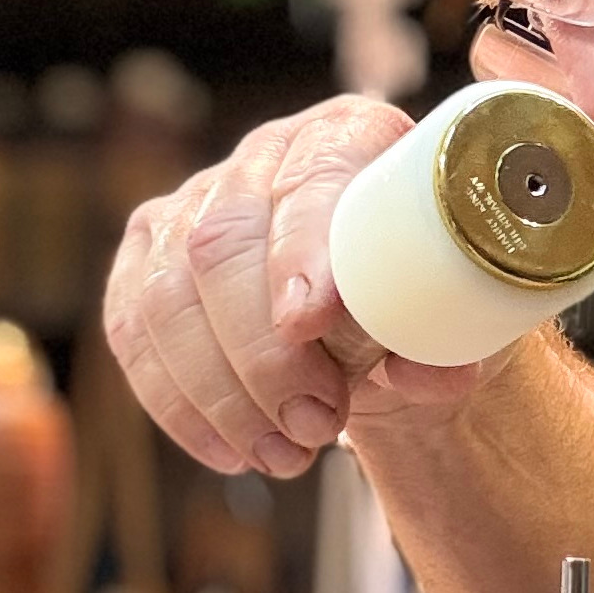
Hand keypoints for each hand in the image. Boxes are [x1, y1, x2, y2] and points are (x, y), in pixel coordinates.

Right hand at [103, 96, 513, 477]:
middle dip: (261, 351)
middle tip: (315, 425)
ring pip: (168, 296)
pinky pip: (133, 331)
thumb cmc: (427, 304)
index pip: (313, 175)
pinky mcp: (147, 257)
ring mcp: (193, 202)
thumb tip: (432, 374)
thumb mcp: (460, 317)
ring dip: (222, 395)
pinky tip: (231, 452)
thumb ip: (453, 342)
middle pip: (224, 241)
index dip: (302, 246)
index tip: (310, 322)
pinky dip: (178, 404)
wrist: (382, 328)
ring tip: (287, 456)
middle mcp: (265, 155)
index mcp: (351, 136)